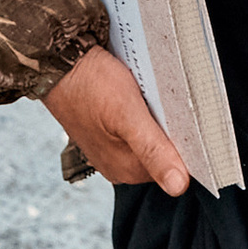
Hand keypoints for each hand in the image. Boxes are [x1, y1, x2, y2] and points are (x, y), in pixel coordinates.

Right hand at [41, 43, 190, 191]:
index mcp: (126, 170)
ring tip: (153, 97)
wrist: (57, 62)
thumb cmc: (90, 84)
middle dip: (170, 130)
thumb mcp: (128, 114)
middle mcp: (118, 165)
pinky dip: (141, 113)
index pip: (174, 167)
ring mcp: (109, 148)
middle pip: (162, 152)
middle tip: (169, 103)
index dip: (185, 144)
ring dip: (156, 120)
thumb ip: (153, 150)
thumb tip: (178, 186)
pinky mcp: (104, 131)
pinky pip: (133, 127)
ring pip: (148, 138)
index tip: (190, 121)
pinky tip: (138, 96)